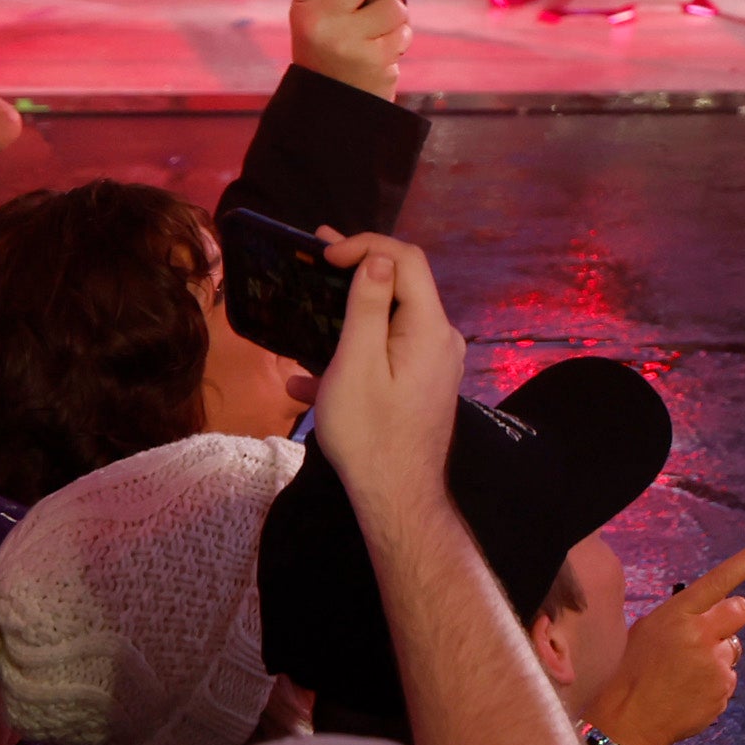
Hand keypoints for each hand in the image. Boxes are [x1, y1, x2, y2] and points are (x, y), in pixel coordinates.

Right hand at [290, 0, 410, 99]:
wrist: (333, 110)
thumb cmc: (334, 58)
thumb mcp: (326, 23)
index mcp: (301, 8)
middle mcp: (317, 21)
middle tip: (374, 4)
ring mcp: (344, 40)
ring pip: (391, 4)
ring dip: (394, 18)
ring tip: (378, 37)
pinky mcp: (370, 58)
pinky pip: (402, 30)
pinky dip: (400, 39)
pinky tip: (384, 54)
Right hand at [307, 232, 463, 514]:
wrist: (396, 499)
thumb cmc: (370, 434)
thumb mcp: (356, 365)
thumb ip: (367, 307)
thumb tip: (377, 258)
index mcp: (429, 327)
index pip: (406, 260)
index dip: (366, 245)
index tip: (324, 252)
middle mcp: (441, 339)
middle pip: (400, 287)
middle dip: (355, 271)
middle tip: (313, 258)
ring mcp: (433, 364)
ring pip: (388, 324)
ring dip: (345, 318)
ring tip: (305, 310)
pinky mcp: (421, 386)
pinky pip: (386, 357)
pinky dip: (350, 358)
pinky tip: (304, 381)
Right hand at [587, 536, 744, 744]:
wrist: (629, 719)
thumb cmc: (634, 670)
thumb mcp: (650, 629)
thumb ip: (685, 614)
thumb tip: (712, 609)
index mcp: (680, 614)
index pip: (721, 579)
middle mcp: (702, 635)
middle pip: (741, 611)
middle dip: (730, 619)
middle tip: (708, 635)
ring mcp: (715, 665)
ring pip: (732, 649)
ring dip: (716, 658)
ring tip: (686, 675)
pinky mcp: (723, 691)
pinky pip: (727, 679)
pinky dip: (713, 685)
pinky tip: (689, 693)